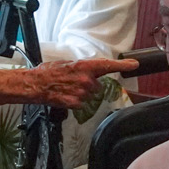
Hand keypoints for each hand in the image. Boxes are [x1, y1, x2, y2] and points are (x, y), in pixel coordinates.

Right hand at [21, 57, 136, 108]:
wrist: (34, 84)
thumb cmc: (47, 72)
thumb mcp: (67, 64)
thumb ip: (81, 68)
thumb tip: (89, 71)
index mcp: (85, 67)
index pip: (108, 65)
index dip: (123, 65)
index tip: (134, 64)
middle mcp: (86, 80)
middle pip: (97, 86)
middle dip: (89, 85)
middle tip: (74, 82)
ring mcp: (82, 93)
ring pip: (89, 96)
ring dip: (81, 93)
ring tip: (66, 88)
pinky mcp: (76, 104)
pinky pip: (81, 104)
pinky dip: (75, 101)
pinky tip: (65, 96)